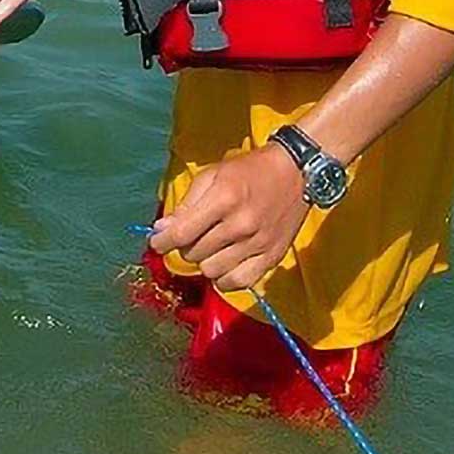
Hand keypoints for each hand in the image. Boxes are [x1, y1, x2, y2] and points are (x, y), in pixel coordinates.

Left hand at [147, 144, 308, 291]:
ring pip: (211, 271)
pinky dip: (225, 278)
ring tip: (211, 247)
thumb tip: (162, 230)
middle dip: (185, 246)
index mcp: (224, 199)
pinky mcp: (272, 257)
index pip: (182, 233)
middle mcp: (241, 224)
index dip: (161, 242)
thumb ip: (186, 203)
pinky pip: (238, 283)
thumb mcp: (213, 175)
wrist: (295, 172)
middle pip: (194, 253)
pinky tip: (224, 263)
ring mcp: (258, 244)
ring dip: (204, 261)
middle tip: (192, 234)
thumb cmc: (249, 170)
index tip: (157, 242)